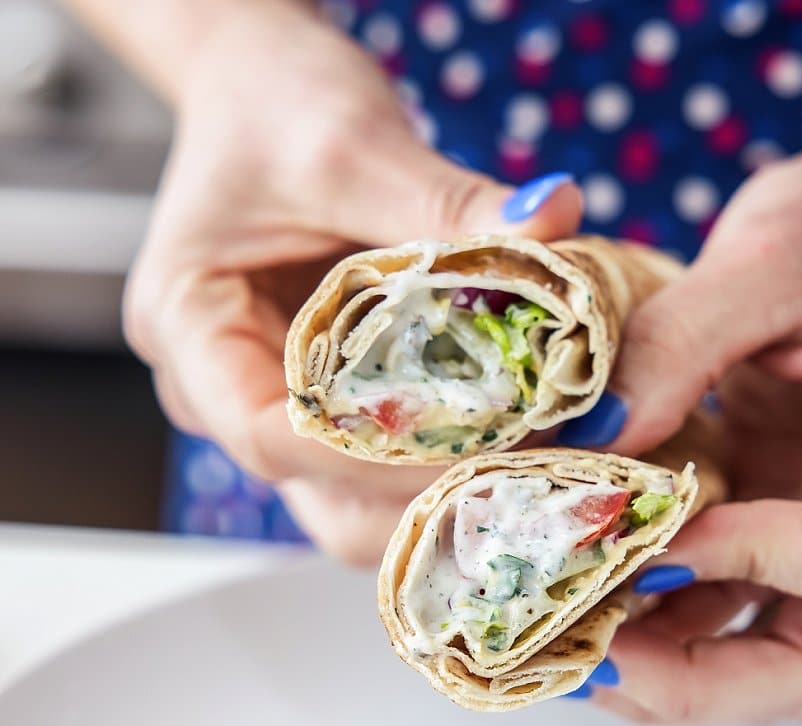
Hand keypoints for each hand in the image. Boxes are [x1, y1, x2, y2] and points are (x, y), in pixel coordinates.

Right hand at [124, 5, 581, 562]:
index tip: (484, 438)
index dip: (380, 457)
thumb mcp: (355, 145)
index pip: (273, 436)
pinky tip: (522, 440)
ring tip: (540, 458)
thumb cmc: (275, 106)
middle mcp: (222, 386)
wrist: (263, 90)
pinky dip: (450, 461)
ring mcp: (275, 401)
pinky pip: (386, 462)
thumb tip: (555, 223)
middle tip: (531, 465)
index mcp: (189, 326)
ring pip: (359, 501)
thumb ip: (449, 201)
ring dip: (447, 492)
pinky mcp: (329, 397)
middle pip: (321, 498)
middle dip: (427, 497)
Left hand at [563, 123, 801, 721]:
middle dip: (697, 681)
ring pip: (768, 667)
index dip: (752, 563)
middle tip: (584, 656)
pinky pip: (725, 620)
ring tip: (560, 635)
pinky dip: (654, 630)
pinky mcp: (780, 539)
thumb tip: (592, 442)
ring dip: (662, 673)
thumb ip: (683, 336)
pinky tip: (581, 596)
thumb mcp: (769, 251)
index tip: (651, 529)